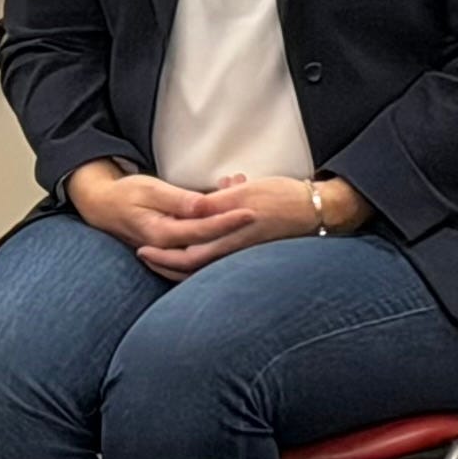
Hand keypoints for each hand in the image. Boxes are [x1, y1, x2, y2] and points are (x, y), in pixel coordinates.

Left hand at [127, 170, 348, 276]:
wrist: (315, 212)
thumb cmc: (283, 196)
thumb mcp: (250, 190)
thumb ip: (224, 196)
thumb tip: (202, 198)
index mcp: (231, 227)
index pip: (191, 244)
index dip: (165, 249)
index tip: (144, 245)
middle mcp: (234, 246)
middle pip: (192, 263)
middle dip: (164, 263)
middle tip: (142, 255)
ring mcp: (241, 254)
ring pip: (203, 269)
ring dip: (178, 268)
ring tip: (157, 262)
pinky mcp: (248, 256)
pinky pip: (217, 267)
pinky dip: (198, 268)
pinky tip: (186, 266)